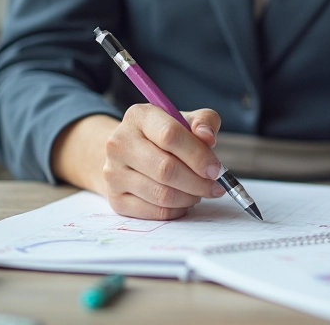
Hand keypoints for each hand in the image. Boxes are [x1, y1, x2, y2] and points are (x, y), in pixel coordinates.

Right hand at [101, 105, 226, 219]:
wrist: (131, 154)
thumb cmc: (166, 136)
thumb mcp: (187, 120)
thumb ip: (204, 122)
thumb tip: (208, 137)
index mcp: (139, 117)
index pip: (170, 135)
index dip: (198, 155)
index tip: (216, 169)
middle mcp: (120, 143)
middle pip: (165, 169)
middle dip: (198, 182)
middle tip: (216, 186)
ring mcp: (113, 173)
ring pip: (161, 194)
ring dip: (190, 197)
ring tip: (199, 192)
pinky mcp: (115, 199)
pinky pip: (155, 212)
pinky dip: (176, 210)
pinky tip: (184, 201)